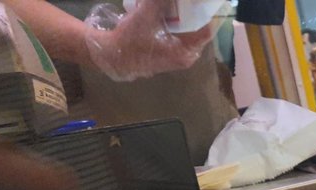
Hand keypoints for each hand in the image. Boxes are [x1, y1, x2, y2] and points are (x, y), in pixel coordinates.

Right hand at [84, 0, 213, 81]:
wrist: (108, 57)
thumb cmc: (130, 40)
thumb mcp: (146, 15)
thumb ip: (159, 1)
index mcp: (185, 52)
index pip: (206, 31)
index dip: (205, 12)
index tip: (201, 1)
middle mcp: (185, 57)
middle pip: (197, 31)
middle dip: (193, 13)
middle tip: (189, 1)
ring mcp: (176, 57)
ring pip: (187, 34)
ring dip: (184, 18)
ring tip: (179, 4)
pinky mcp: (166, 55)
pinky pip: (177, 37)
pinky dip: (175, 24)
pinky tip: (168, 12)